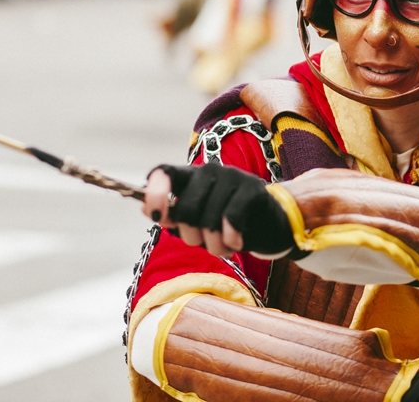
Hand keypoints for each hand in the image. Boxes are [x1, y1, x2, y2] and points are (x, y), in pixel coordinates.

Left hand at [142, 164, 292, 258]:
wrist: (271, 225)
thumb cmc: (227, 225)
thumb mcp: (196, 224)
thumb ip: (172, 216)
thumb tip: (147, 209)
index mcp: (190, 177)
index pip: (163, 173)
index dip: (154, 194)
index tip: (159, 218)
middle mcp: (209, 171)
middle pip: (185, 209)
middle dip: (191, 236)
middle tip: (205, 243)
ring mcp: (233, 177)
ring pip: (208, 220)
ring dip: (215, 245)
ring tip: (224, 247)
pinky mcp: (253, 189)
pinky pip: (231, 219)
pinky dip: (231, 239)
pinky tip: (237, 242)